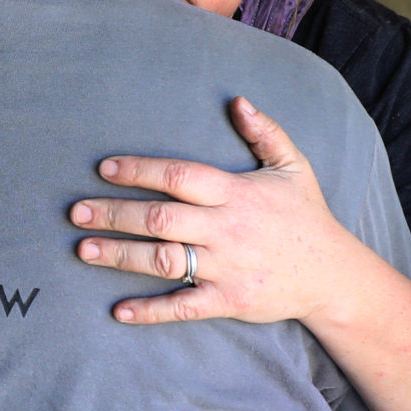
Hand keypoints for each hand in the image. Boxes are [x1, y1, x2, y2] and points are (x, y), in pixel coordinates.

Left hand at [69, 97, 362, 324]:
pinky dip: (151, 310)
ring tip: (82, 249)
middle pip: (160, 219)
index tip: (104, 169)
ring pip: (164, 260)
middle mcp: (227, 229)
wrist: (334, 274)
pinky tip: (119, 310)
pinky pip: (184, 306)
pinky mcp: (230, 300)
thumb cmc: (305, 216)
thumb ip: (265, 132)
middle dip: (115, 214)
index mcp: (236, 193)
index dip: (140, 171)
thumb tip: (238, 101)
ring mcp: (227, 267)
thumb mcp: (292, 167)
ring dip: (120, 255)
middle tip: (76, 211)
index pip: (179, 177)